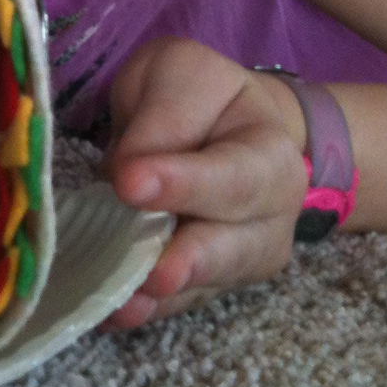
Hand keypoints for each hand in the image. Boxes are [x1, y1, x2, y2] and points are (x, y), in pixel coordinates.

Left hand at [99, 37, 309, 329]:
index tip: (130, 183)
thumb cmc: (197, 98)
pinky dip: (149, 310)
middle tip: (153, 271)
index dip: (183, 182)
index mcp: (267, 149)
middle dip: (191, 258)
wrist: (222, 128)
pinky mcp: (211, 285)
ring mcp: (244, 256)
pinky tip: (116, 311)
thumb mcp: (180, 75)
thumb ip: (163, 115)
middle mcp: (270, 212)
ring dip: (167, 296)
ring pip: (210, 283)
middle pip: (235, 242)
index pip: (231, 172)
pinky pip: (181, 303)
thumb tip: (131, 173)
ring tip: (129, 302)